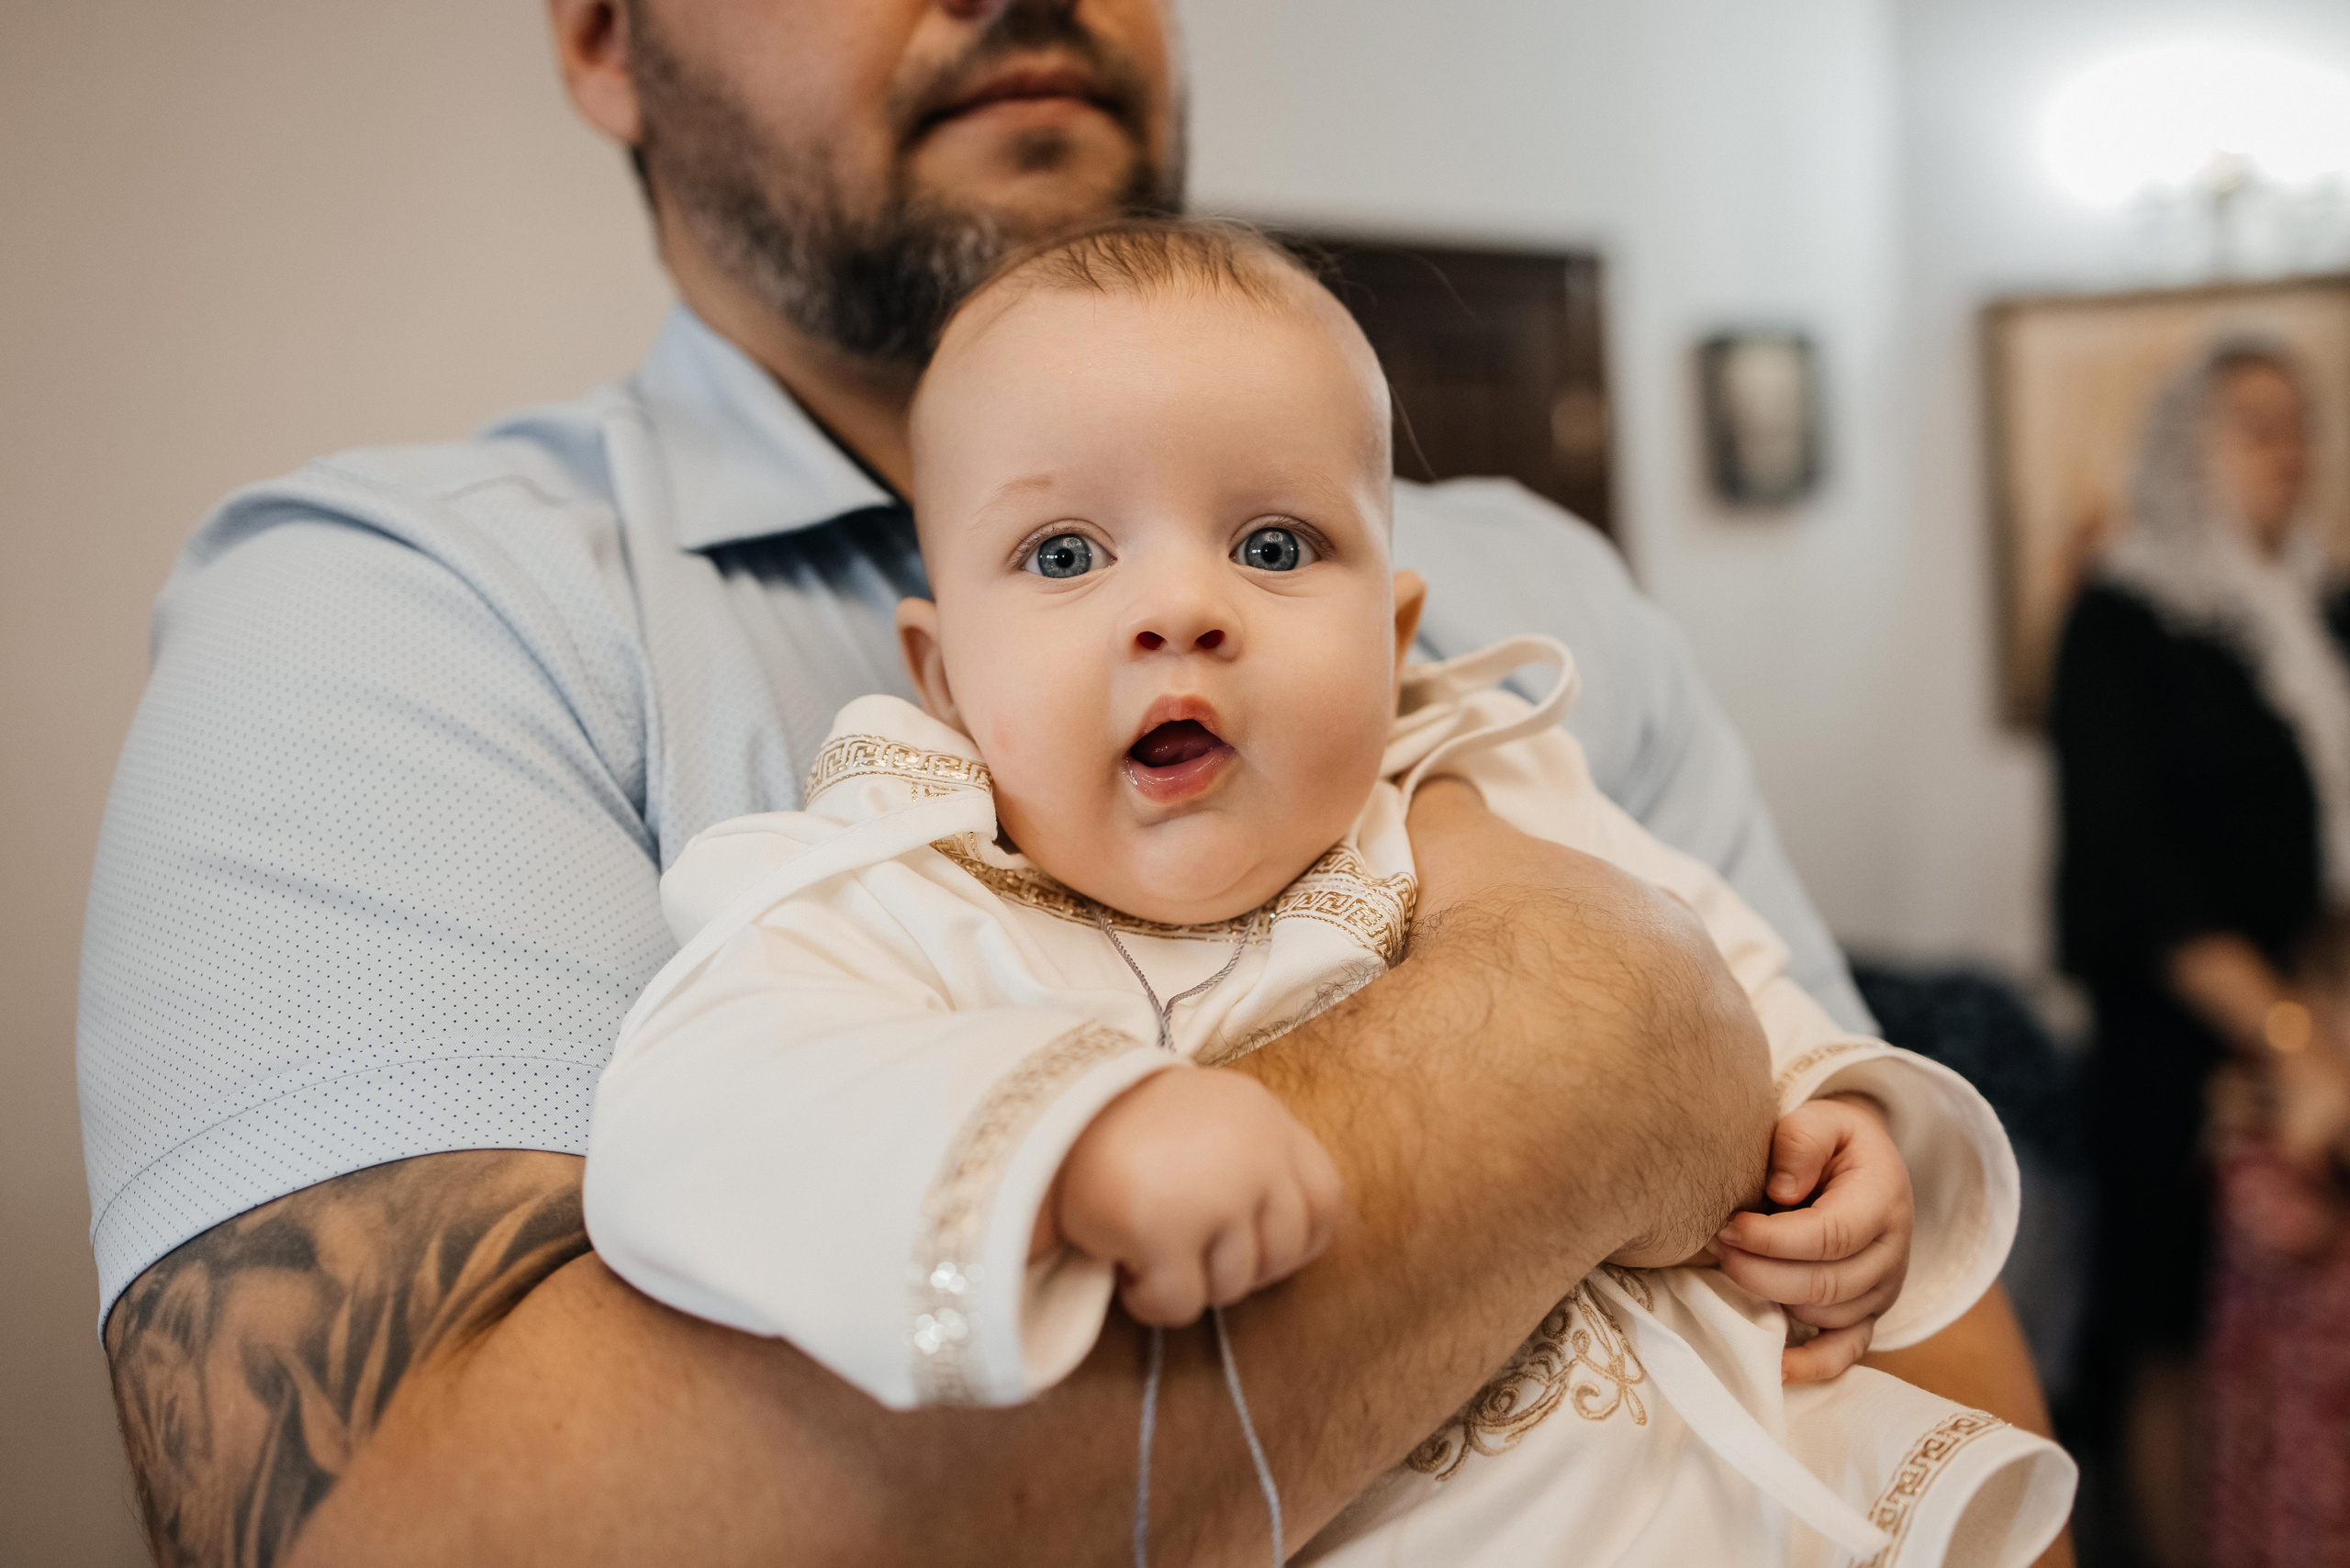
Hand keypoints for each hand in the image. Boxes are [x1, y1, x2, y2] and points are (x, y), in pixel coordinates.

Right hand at [1049, 1068, 1345, 1326]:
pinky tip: (1124, 1266)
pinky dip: (1150, 1299)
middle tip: (1184, 1248)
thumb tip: (1291, 1248)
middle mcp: (1254, 1154)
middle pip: (1282, 1254)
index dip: (1293, 1242)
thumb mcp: (1214, 1121)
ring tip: (1147, 1245)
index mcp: (1268, 1122)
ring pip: (1233, 1286)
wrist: (1043, 1116)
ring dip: (1188, 1282)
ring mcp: (1214, 1192)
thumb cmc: (1129, 1128)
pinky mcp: (1165, 1229)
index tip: (1249, 1248)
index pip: (1325, 1204)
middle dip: (1235, 1268)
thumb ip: (1258, 1164)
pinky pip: (1181, 1304)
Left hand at [1714, 1094, 1912, 1382]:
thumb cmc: (1831, 1142)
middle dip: (1761, 1271)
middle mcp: (1891, 1253)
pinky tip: (1777, 1368)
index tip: (1727, 1226)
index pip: (1829, 1235)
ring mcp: (1882, 1289)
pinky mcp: (1867, 1313)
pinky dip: (1814, 1364)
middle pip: (1825, 1283)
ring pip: (1827, 1314)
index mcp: (1883, 1201)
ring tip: (1732, 1265)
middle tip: (1717, 1246)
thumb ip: (1801, 1142)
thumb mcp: (1821, 1119)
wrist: (1862, 1164)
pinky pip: (1847, 1350)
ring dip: (1773, 1299)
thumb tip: (1783, 1190)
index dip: (1772, 1239)